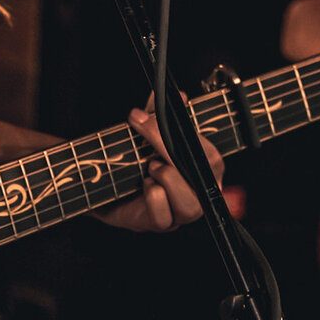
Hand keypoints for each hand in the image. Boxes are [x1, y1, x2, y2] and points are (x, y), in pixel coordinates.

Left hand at [97, 101, 219, 230]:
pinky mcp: (162, 224)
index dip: (187, 135)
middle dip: (168, 149)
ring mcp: (183, 213)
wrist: (109, 187)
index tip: (156, 117)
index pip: (210, 156)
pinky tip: (145, 186)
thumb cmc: (138, 160)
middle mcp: (200, 193)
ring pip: (189, 202)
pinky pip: (164, 217)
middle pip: (201, 176)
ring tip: (150, 167)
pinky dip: (153, 198)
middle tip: (143, 129)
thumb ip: (162, 115)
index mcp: (205, 169)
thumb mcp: (149, 134)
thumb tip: (179, 95)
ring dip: (166, 178)